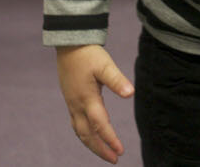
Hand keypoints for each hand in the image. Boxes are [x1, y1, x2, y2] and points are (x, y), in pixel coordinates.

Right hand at [56, 45, 134, 163]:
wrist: (69, 44)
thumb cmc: (88, 54)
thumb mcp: (105, 65)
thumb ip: (117, 80)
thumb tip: (131, 94)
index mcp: (87, 98)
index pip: (100, 125)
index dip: (110, 139)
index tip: (121, 152)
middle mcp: (77, 105)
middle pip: (87, 135)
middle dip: (100, 149)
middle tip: (114, 159)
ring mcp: (72, 103)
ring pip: (80, 131)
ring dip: (92, 144)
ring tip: (105, 153)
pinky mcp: (71, 100)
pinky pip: (76, 124)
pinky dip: (85, 134)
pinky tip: (91, 136)